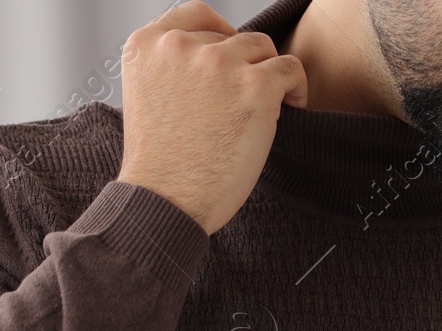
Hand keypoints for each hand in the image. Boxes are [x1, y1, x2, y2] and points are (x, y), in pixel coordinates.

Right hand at [116, 0, 308, 234]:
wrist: (165, 201)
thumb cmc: (158, 166)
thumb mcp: (145, 98)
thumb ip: (170, 70)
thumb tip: (213, 63)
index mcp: (146, 45)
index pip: (195, 15)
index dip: (220, 35)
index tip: (231, 57)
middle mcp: (180, 45)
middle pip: (231, 37)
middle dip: (243, 65)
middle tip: (247, 100)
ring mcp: (218, 63)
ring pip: (262, 47)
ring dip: (269, 74)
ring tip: (271, 104)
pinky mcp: (255, 86)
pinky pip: (290, 68)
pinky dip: (296, 86)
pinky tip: (291, 106)